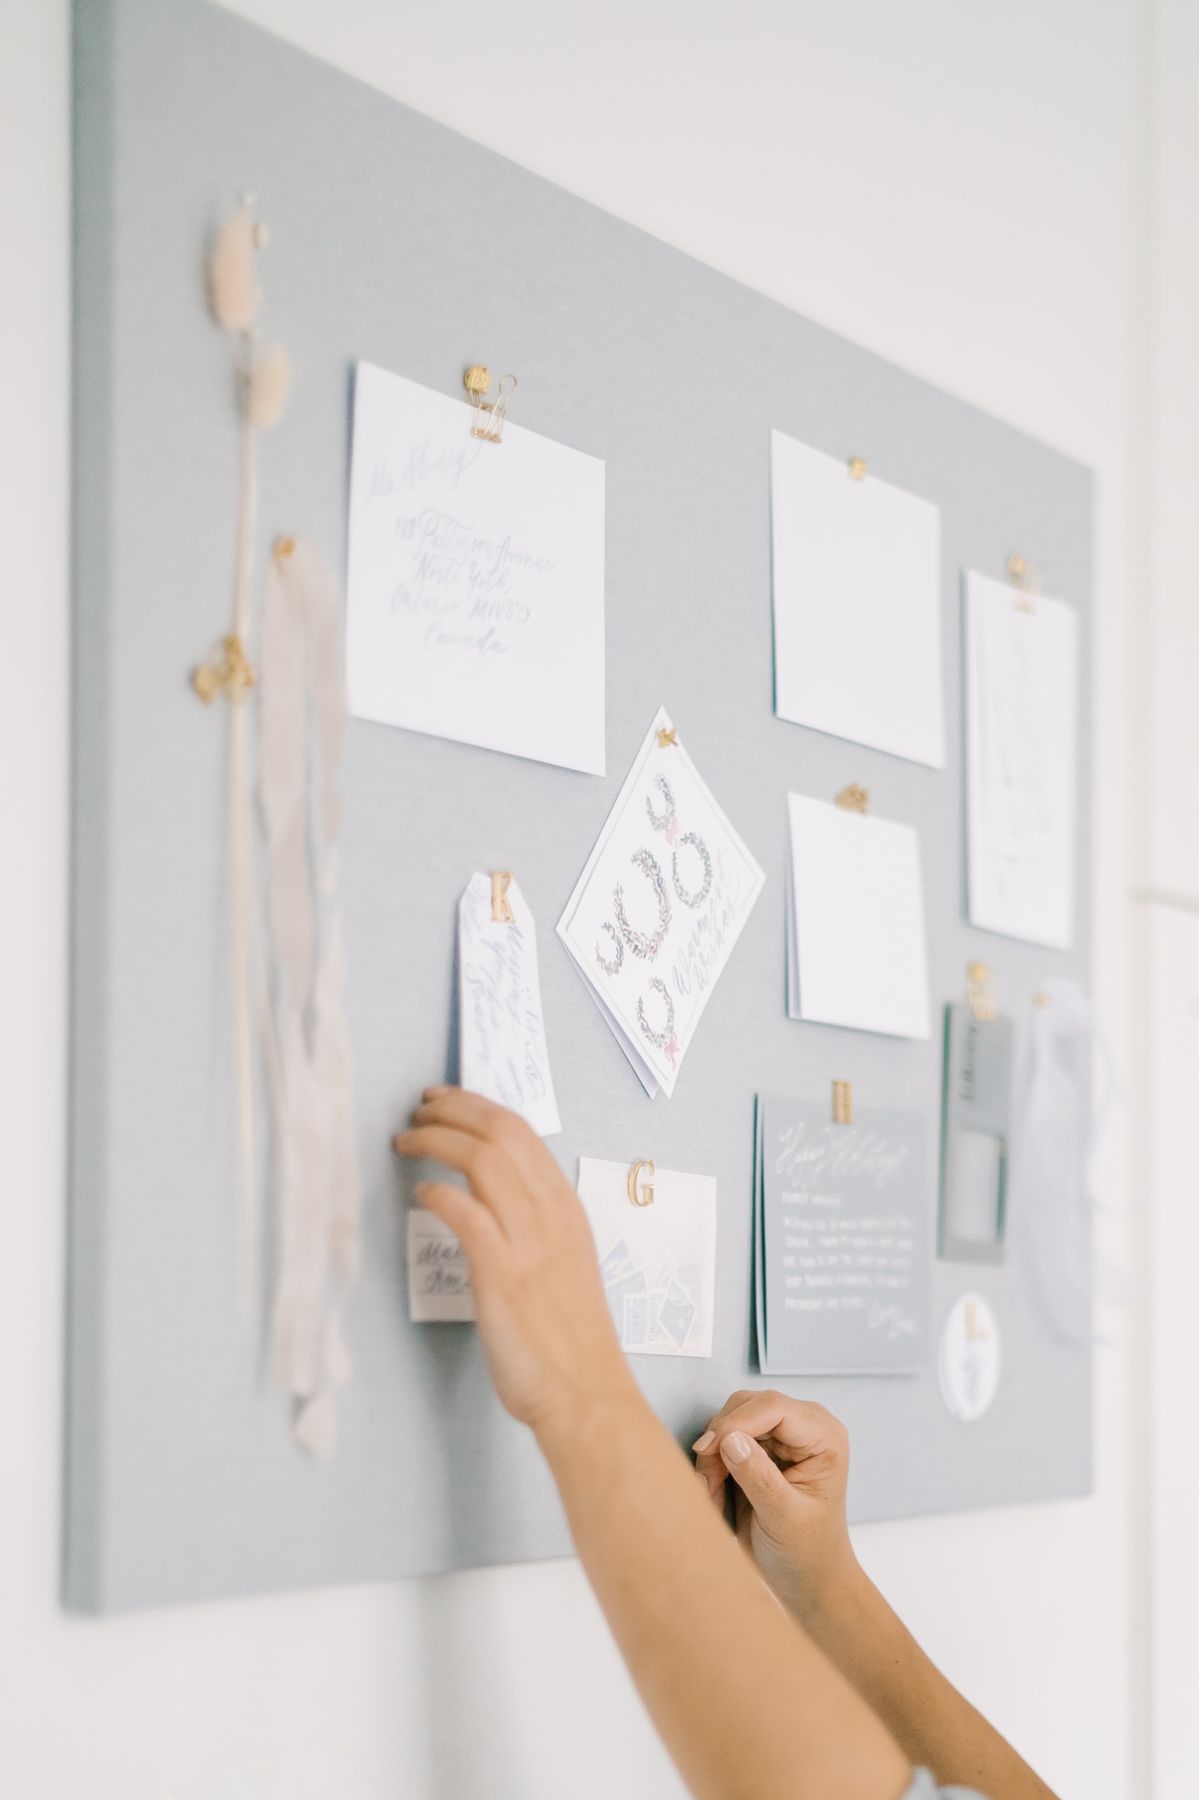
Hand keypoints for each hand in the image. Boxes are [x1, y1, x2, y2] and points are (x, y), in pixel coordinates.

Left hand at [393, 1088, 637, 1437]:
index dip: (476, 1106)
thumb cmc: (569, 1335)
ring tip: (408, 1141)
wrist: (584, 1390)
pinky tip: (421, 1194)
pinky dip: (439, 1194)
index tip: (444, 1101)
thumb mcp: (562, 1260)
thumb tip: (492, 1200)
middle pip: (500, 1132)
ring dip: (437, 1141)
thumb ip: (532, 1225)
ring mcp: (528, 1242)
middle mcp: (551, 1213)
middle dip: (452, 1110)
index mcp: (565, 1206)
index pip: (521, 1131)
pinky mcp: (503, 1275)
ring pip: (482, 1160)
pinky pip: (467, 1214)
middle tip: (419, 1110)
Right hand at [692, 1391, 858, 1617]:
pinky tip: (715, 1493)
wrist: (806, 1576)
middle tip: (708, 1482)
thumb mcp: (782, 1517)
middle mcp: (805, 1427)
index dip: (736, 1422)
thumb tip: (729, 1439)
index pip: (774, 1407)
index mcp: (824, 1437)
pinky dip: (713, 1463)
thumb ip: (758, 1476)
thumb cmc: (806, 1551)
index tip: (707, 1450)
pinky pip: (726, 1438)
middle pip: (747, 1406)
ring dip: (713, 1455)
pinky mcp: (763, 1446)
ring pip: (731, 1420)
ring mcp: (783, 1435)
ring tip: (712, 1494)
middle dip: (721, 1441)